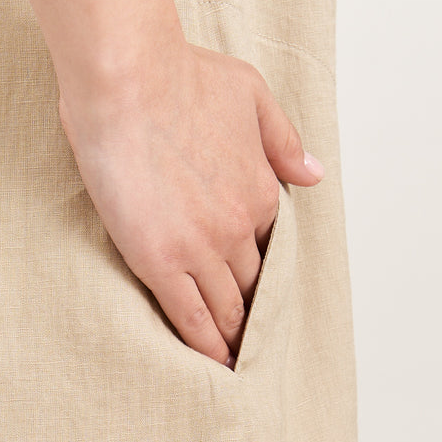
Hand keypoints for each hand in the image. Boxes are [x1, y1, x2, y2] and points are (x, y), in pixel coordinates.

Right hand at [58, 41, 324, 368]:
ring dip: (233, 339)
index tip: (256, 292)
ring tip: (234, 364)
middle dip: (252, 314)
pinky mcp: (161, 262)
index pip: (270, 247)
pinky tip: (213, 365)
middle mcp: (240, 227)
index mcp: (263, 190)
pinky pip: (191, 318)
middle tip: (249, 341)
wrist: (128, 78)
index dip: (262, 271)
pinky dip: (206, 346)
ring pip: (227, 310)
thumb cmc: (180, 75)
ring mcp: (202, 249)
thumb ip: (283, 140)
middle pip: (253, 286)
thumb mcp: (251, 94)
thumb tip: (314, 172)